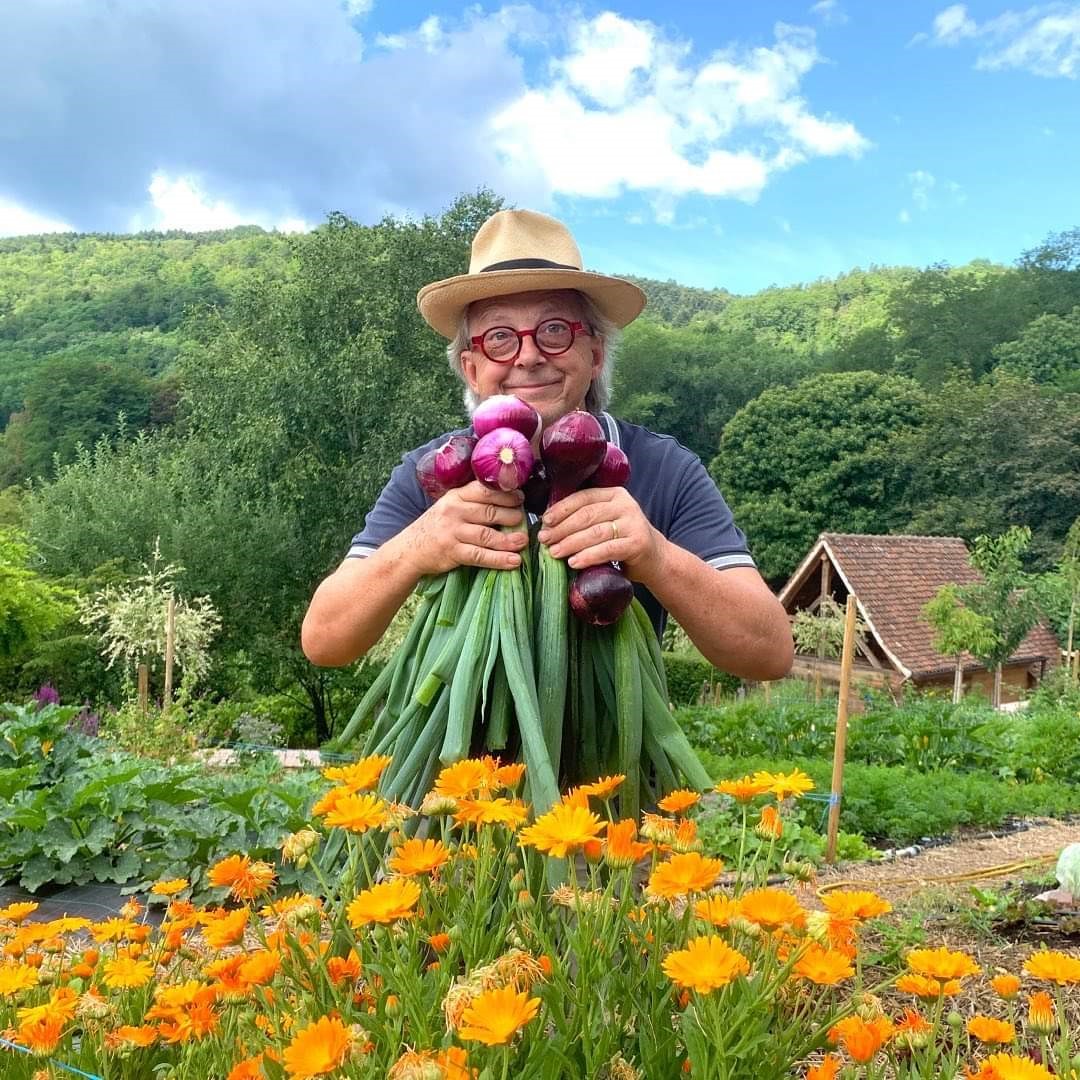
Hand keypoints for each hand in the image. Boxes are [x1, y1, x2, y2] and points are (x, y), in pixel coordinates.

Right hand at [406, 481, 528, 574]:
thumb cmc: (437, 526)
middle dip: (511, 516)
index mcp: (456, 497)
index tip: (521, 498)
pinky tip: (513, 561)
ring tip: (523, 541)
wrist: (411, 549)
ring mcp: (453, 532)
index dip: (506, 494)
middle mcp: (454, 511)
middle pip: (489, 511)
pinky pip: (480, 556)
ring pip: (487, 535)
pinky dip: (499, 559)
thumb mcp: (450, 506)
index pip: (484, 491)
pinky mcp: (453, 552)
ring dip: (508, 539)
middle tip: (524, 520)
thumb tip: (506, 501)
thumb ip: (472, 502)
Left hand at [537, 487, 664, 582]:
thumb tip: (548, 525)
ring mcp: (633, 523)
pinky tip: (574, 562)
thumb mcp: (607, 521)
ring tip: (555, 552)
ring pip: (595, 532)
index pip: (583, 497)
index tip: (545, 521)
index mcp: (614, 494)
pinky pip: (608, 549)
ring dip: (571, 543)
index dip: (561, 509)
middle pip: (587, 515)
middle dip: (562, 528)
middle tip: (545, 539)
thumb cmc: (623, 540)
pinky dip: (588, 556)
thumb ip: (586, 518)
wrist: (656, 559)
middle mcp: (625, 505)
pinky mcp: (637, 543)